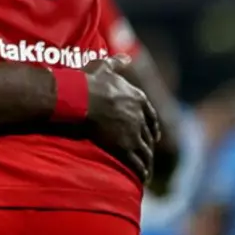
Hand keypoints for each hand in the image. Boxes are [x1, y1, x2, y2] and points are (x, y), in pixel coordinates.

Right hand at [82, 57, 159, 182]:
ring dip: (147, 163)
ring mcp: (133, 133)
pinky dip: (140, 172)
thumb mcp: (103, 67)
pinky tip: (141, 179)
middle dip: (148, 146)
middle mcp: (139, 117)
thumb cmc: (88, 81)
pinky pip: (136, 162)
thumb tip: (126, 56)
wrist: (80, 98)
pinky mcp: (124, 147)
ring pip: (145, 152)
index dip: (152, 127)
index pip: (150, 115)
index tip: (153, 135)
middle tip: (147, 155)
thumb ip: (116, 62)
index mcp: (136, 98)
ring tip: (146, 173)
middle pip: (148, 136)